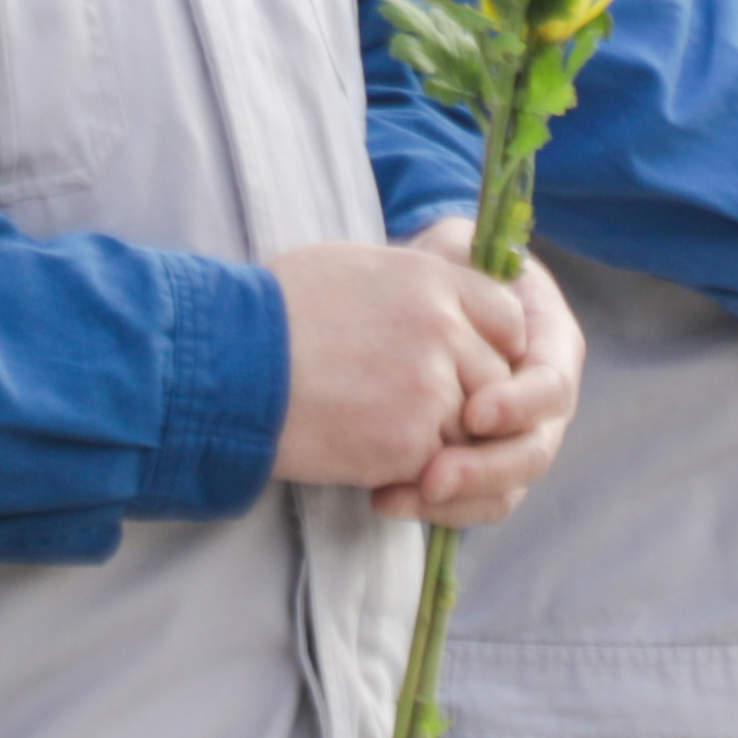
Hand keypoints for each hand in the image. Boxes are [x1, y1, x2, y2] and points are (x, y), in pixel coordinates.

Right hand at [271, 240, 503, 499]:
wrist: (230, 364)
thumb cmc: (274, 310)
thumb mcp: (354, 267)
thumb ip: (413, 284)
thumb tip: (435, 299)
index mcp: (433, 279)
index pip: (508, 318)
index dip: (491, 346)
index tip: (463, 362)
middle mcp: (444, 330)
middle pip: (495, 380)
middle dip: (466, 398)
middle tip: (415, 406)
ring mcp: (431, 389)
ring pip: (468, 428)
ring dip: (438, 438)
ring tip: (382, 428)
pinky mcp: (408, 443)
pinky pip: (437, 466)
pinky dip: (411, 470)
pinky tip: (368, 453)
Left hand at [399, 256, 581, 533]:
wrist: (417, 299)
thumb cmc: (442, 268)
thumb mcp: (457, 250)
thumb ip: (466, 264)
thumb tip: (472, 283)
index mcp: (550, 346)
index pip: (551, 386)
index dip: (519, 405)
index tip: (473, 413)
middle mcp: (540, 403)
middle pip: (533, 452)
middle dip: (485, 469)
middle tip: (433, 478)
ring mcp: (512, 441)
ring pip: (505, 491)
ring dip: (456, 503)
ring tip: (395, 497)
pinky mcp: (478, 469)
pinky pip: (470, 505)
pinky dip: (433, 512)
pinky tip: (384, 499)